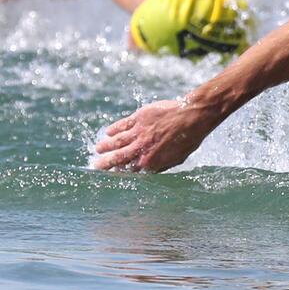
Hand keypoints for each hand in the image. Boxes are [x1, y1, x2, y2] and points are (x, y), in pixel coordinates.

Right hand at [92, 99, 211, 171]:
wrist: (192, 116)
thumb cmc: (189, 138)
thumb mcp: (177, 159)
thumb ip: (161, 165)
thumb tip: (148, 171)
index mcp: (151, 161)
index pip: (128, 170)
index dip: (118, 172)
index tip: (111, 173)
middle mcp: (141, 148)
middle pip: (117, 158)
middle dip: (104, 163)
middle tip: (95, 166)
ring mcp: (138, 132)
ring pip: (116, 141)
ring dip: (105, 146)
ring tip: (98, 149)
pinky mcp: (139, 118)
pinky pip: (122, 125)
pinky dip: (113, 129)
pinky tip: (108, 132)